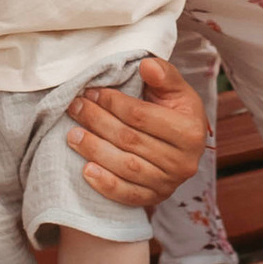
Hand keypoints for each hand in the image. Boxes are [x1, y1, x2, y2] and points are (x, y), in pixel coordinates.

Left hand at [67, 55, 207, 203]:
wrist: (182, 145)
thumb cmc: (175, 112)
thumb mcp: (176, 90)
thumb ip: (163, 75)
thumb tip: (147, 65)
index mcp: (190, 131)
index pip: (141, 116)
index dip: (112, 102)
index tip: (91, 92)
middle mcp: (183, 162)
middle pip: (129, 140)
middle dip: (97, 122)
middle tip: (75, 108)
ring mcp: (170, 184)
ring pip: (126, 167)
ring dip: (94, 150)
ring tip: (72, 135)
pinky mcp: (156, 198)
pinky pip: (128, 195)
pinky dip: (105, 184)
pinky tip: (86, 170)